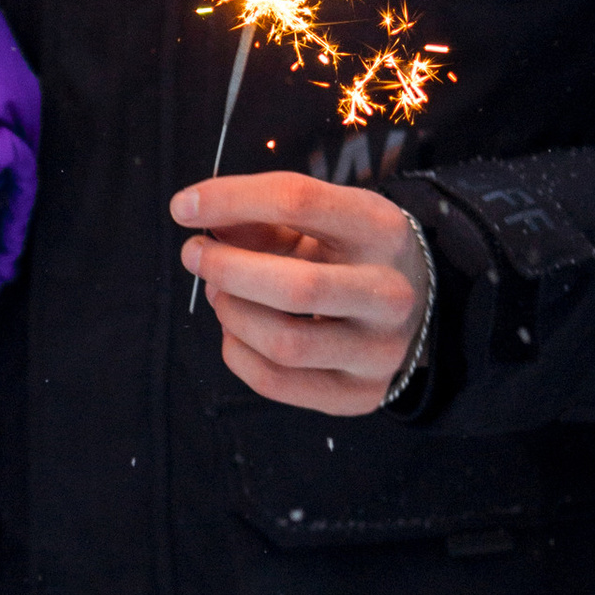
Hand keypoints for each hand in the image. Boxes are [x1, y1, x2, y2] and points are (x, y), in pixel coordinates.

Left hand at [173, 173, 428, 416]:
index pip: (299, 202)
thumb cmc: (348, 253)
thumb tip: (196, 213)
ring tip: (220, 294)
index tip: (183, 207)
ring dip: (232, 314)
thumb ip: (259, 214)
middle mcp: (392, 294)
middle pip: (295, 287)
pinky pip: (276, 383)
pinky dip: (236, 353)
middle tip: (194, 255)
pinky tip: (235, 331)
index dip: (230, 200)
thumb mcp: (318, 219)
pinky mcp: (360, 394)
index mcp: (381, 229)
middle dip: (226, 269)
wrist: (412, 307)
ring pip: (284, 343)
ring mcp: (381, 351)